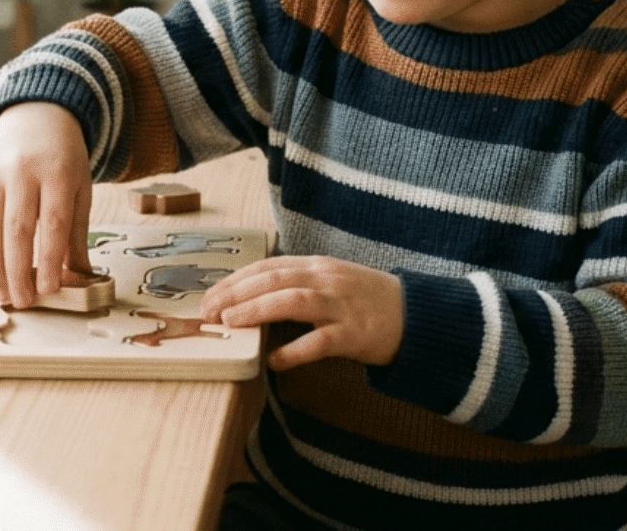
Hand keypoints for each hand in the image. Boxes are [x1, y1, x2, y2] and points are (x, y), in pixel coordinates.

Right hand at [0, 101, 92, 309]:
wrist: (36, 116)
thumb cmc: (63, 158)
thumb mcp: (81, 188)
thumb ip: (77, 233)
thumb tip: (77, 279)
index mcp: (56, 171)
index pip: (52, 223)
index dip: (50, 260)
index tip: (50, 290)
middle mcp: (22, 171)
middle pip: (17, 229)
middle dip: (18, 271)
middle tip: (23, 302)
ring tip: (3, 295)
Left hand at [199, 256, 403, 369]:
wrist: (418, 315)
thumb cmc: (368, 301)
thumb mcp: (332, 282)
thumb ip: (298, 285)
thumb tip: (251, 299)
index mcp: (318, 266)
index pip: (268, 265)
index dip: (235, 278)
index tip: (210, 293)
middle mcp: (327, 280)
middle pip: (273, 280)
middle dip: (235, 293)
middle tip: (208, 311)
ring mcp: (341, 307)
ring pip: (292, 301)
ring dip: (256, 310)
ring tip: (230, 323)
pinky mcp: (354, 334)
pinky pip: (320, 342)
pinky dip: (294, 351)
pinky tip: (274, 360)